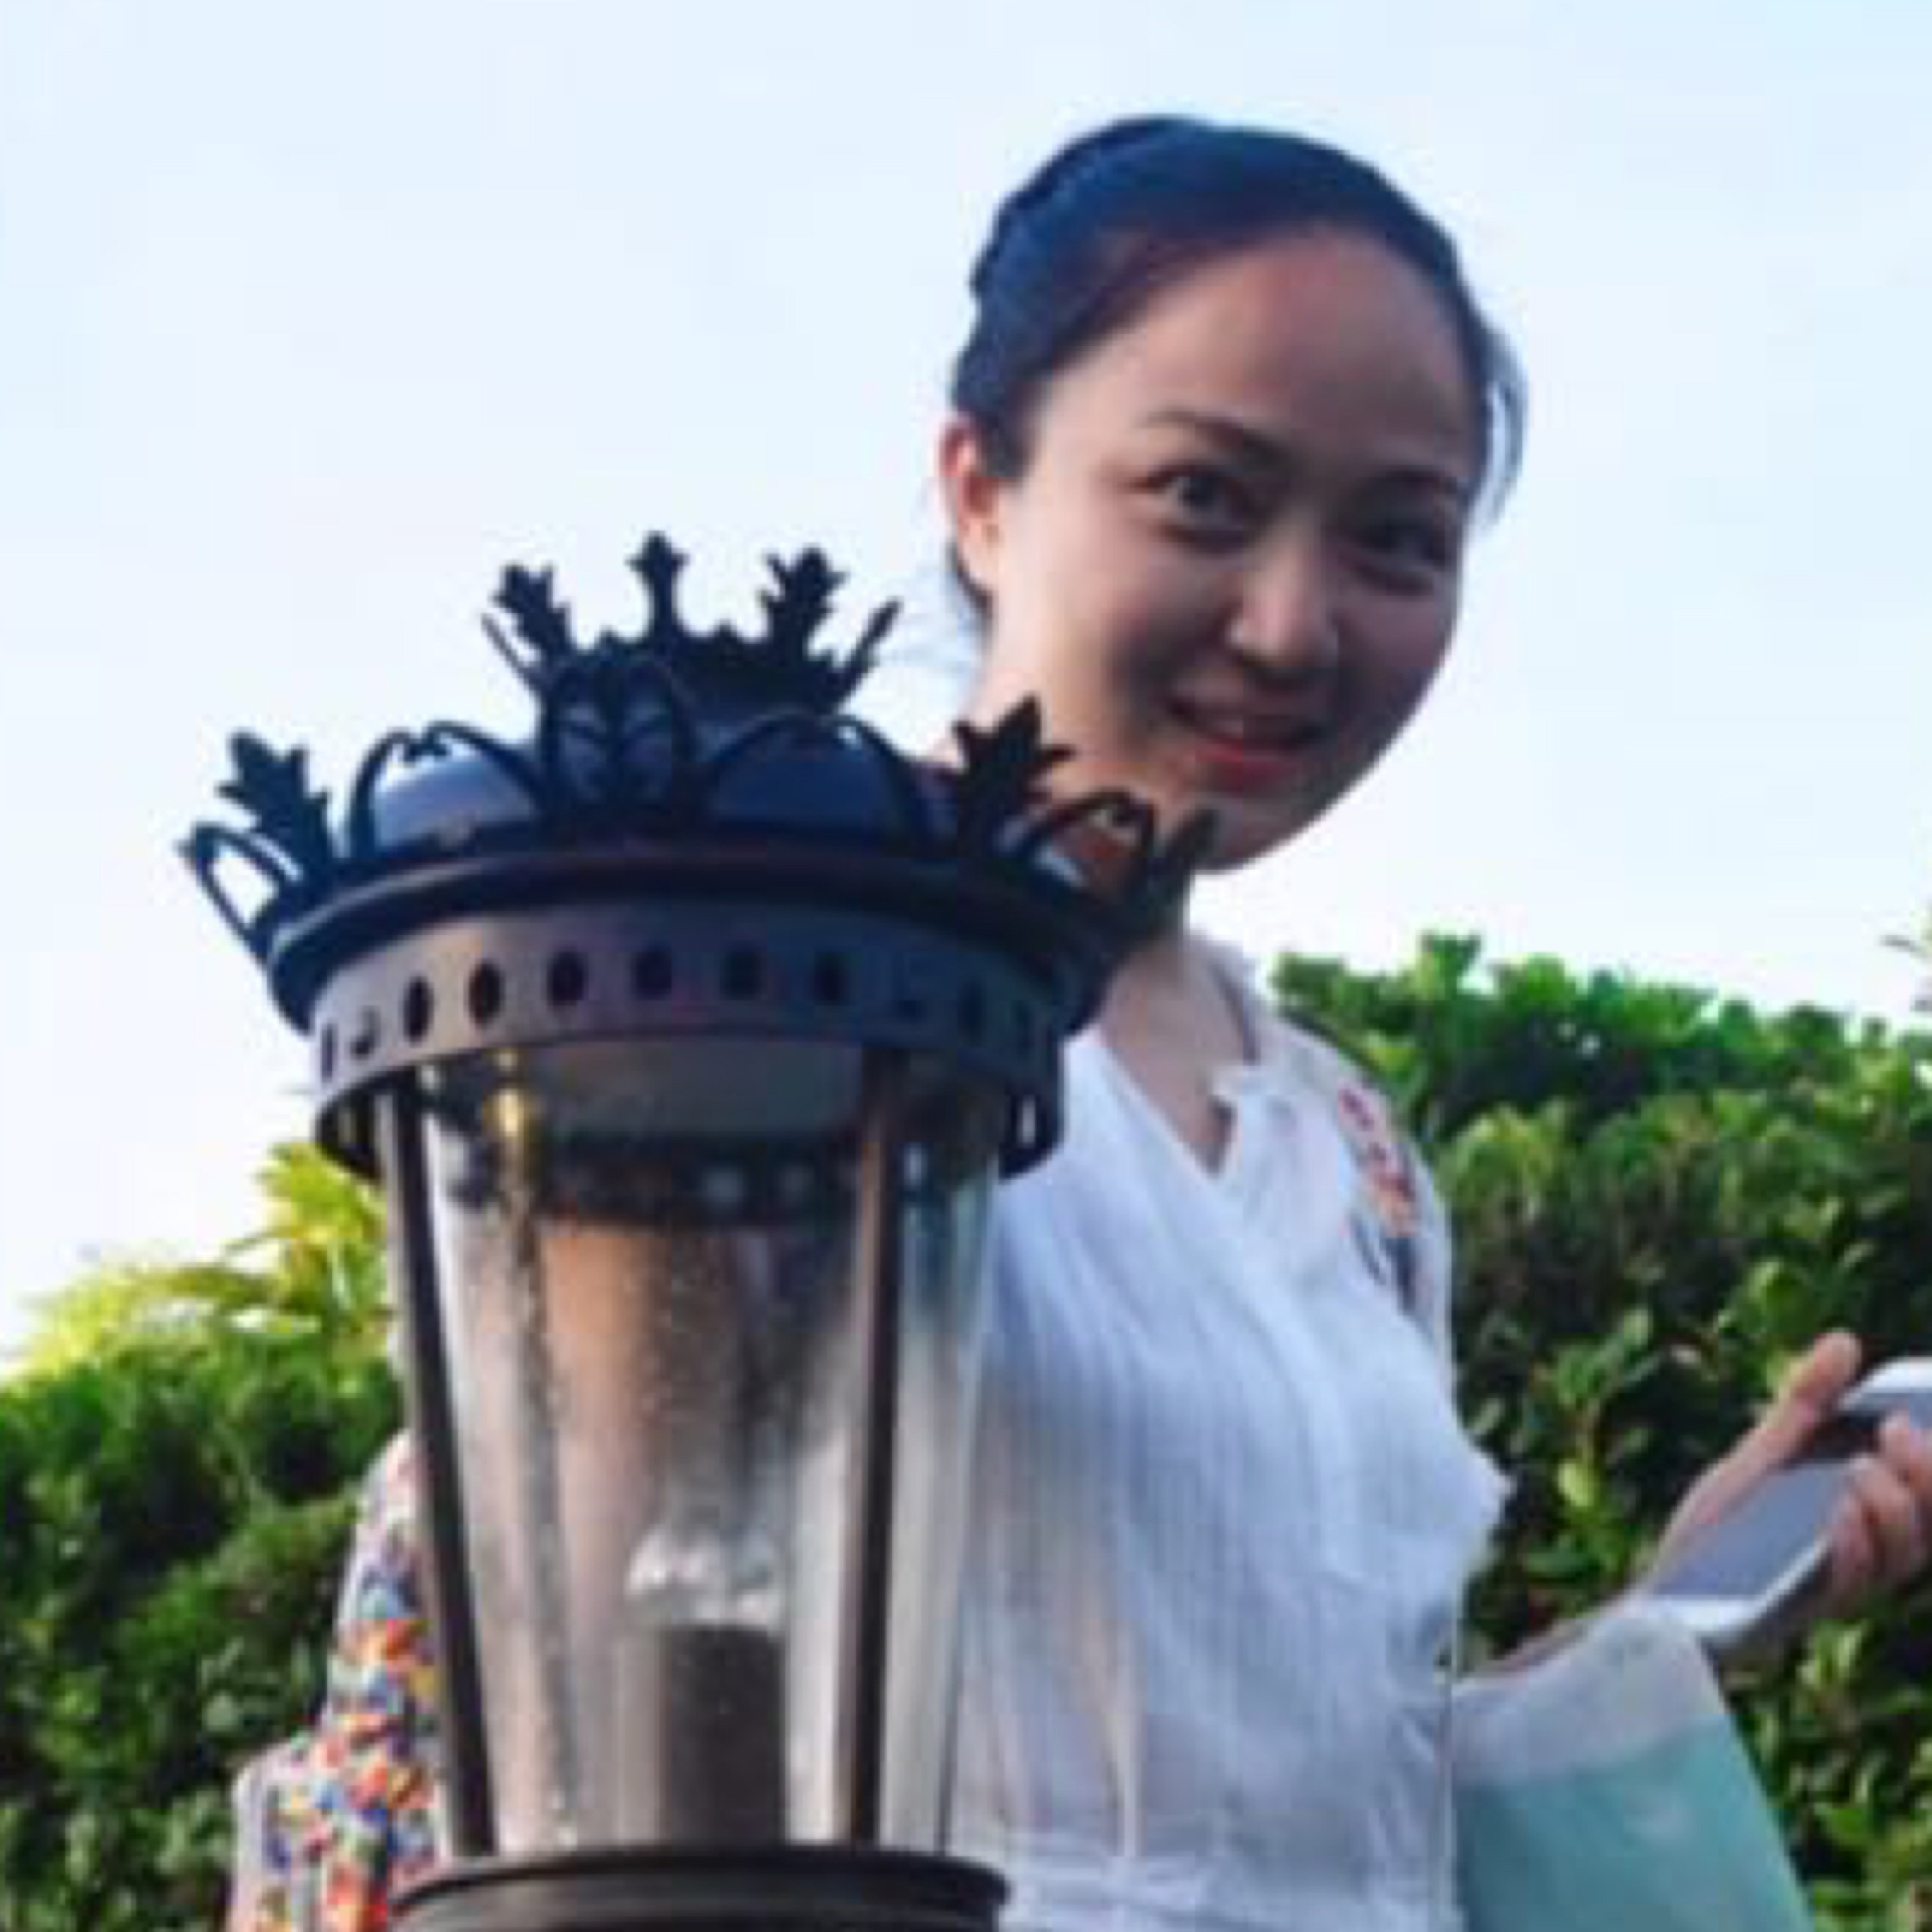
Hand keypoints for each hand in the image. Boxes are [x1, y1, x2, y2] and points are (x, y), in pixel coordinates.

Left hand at [1649, 1332, 1931, 1631]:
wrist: (1667, 1588)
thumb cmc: (1727, 1526)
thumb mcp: (1766, 1453)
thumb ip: (1807, 1402)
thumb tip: (1847, 1340)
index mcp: (1868, 1520)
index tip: (1921, 1416)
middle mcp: (1867, 1557)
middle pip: (1931, 1525)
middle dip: (1927, 1475)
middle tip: (1896, 1429)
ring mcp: (1841, 1586)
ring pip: (1903, 1556)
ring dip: (1891, 1505)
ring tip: (1859, 1466)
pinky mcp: (1810, 1609)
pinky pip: (1853, 1586)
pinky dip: (1852, 1542)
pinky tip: (1838, 1509)